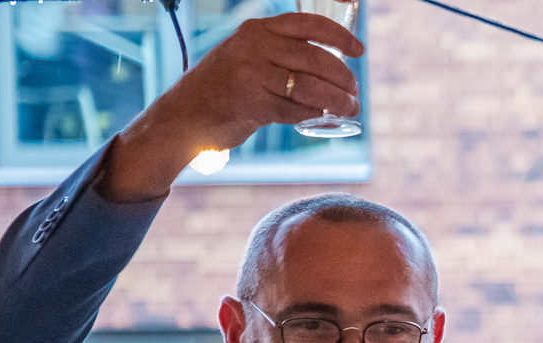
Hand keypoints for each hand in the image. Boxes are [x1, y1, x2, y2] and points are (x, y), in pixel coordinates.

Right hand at [97, 15, 363, 201]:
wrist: (184, 117)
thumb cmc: (223, 89)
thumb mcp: (249, 58)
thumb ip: (283, 55)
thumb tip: (334, 68)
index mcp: (257, 30)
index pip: (308, 24)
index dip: (339, 36)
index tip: (359, 51)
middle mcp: (254, 46)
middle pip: (317, 59)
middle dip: (343, 78)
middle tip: (355, 93)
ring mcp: (251, 73)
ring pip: (310, 86)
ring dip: (336, 100)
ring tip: (349, 108)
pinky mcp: (251, 101)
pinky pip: (295, 109)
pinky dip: (310, 115)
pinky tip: (316, 117)